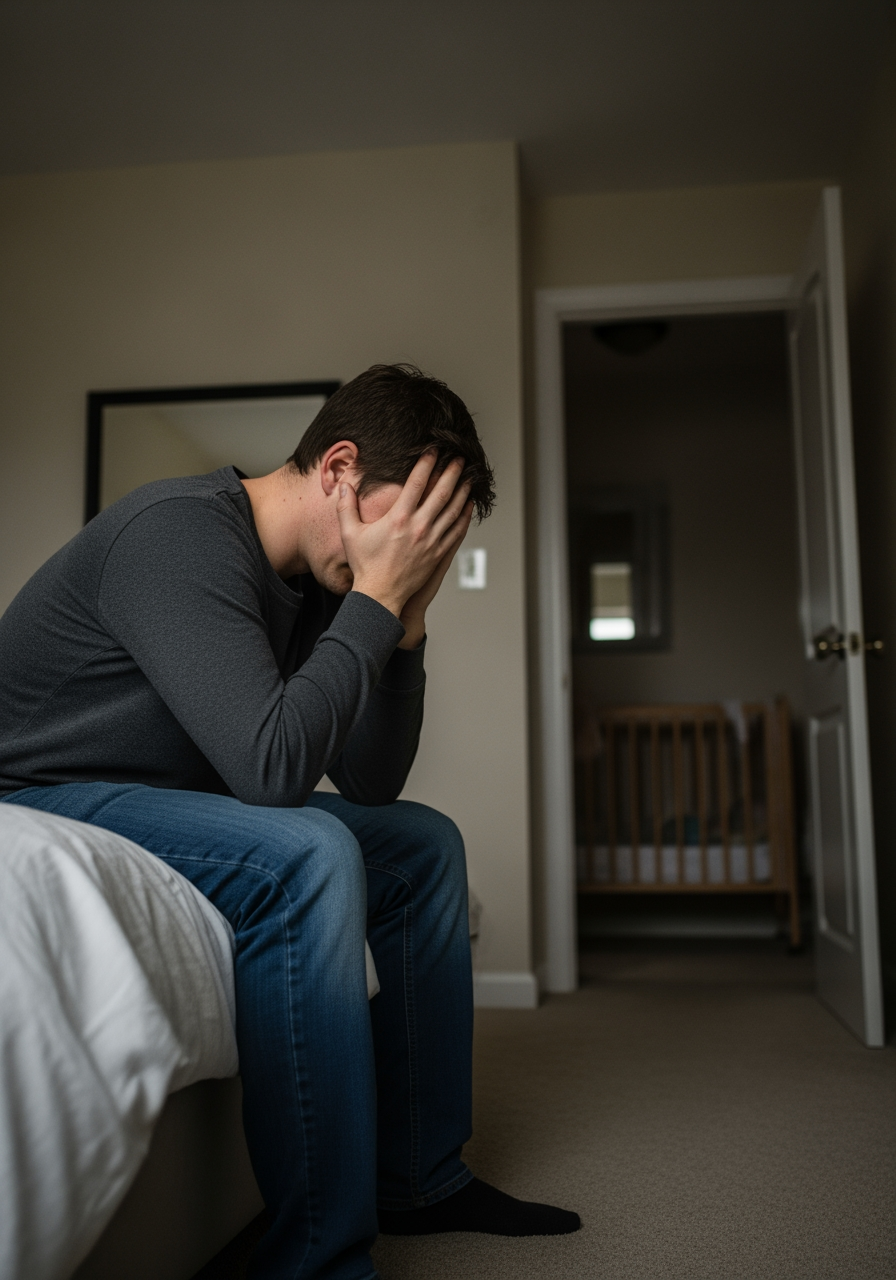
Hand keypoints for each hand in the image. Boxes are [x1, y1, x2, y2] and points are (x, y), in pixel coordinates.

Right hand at [337, 452, 472, 623]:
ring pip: (453, 510)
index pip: (416, 483)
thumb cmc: (365, 565)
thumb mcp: (350, 534)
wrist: (380, 596)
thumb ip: (346, 507)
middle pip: (441, 493)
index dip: (426, 464)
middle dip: (451, 472)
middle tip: (459, 458)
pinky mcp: (438, 554)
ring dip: (462, 491)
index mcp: (398, 518)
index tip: (433, 451)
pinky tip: (469, 505)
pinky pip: (456, 531)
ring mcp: (431, 541)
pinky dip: (465, 516)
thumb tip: (344, 486)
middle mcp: (418, 527)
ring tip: (469, 477)